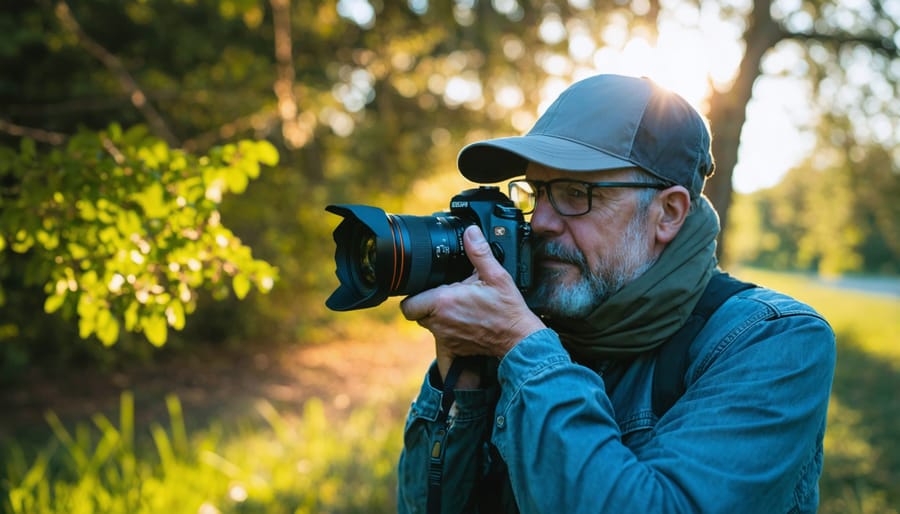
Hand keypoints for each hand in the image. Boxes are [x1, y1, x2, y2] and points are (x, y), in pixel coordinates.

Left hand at [401, 225, 545, 379]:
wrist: (518, 338)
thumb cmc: (507, 309)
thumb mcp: (496, 275)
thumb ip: (479, 252)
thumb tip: (471, 233)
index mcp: (444, 301)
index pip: (409, 303)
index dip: (414, 295)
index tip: (426, 288)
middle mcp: (440, 321)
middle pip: (416, 314)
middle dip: (424, 304)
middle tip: (443, 296)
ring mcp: (445, 337)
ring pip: (428, 326)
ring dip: (435, 317)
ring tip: (454, 308)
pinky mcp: (453, 349)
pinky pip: (439, 346)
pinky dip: (444, 338)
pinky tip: (456, 328)